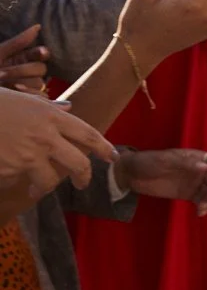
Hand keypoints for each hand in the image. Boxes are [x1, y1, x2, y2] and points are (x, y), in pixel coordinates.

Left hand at [0, 24, 49, 94]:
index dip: (41, 53)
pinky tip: (16, 91)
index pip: (41, 54)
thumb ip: (18, 42)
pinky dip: (30, 94)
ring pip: (39, 83)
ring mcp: (29, 87)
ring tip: (7, 84)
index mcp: (22, 58)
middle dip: (22, 70)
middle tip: (1, 73)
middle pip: (40, 69)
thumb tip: (38, 26)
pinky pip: (40, 97)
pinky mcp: (29, 99)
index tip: (39, 52)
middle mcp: (27, 71)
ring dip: (24, 83)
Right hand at [0, 86, 115, 201]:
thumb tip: (70, 109)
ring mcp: (28, 155)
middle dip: (84, 177)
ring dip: (43, 188)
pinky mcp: (11, 169)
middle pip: (78, 164)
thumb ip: (49, 108)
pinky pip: (19, 179)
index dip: (104, 148)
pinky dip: (14, 179)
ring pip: (48, 180)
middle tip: (82, 183)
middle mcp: (46, 137)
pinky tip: (5, 170)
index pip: (88, 135)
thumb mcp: (23, 99)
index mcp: (51, 117)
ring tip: (35, 189)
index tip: (113, 158)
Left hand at [116, 148, 206, 213]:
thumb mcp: (165, 161)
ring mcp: (194, 183)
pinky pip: (201, 201)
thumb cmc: (148, 162)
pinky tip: (200, 213)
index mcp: (196, 158)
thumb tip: (206, 167)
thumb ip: (185, 164)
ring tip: (202, 207)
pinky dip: (204, 207)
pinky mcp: (188, 195)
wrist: (131, 174)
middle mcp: (199, 170)